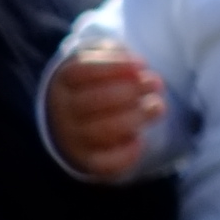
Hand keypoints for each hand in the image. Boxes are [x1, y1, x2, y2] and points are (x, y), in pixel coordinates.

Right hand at [43, 44, 166, 178]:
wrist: (76, 120)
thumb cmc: (98, 83)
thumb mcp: (101, 60)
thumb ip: (117, 56)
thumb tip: (136, 67)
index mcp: (63, 81)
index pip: (81, 69)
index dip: (115, 64)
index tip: (141, 64)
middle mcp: (62, 111)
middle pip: (93, 101)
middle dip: (130, 91)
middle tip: (154, 83)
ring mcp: (72, 138)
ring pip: (102, 131)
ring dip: (136, 117)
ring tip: (156, 105)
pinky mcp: (87, 161)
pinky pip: (104, 163)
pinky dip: (126, 153)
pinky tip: (139, 140)